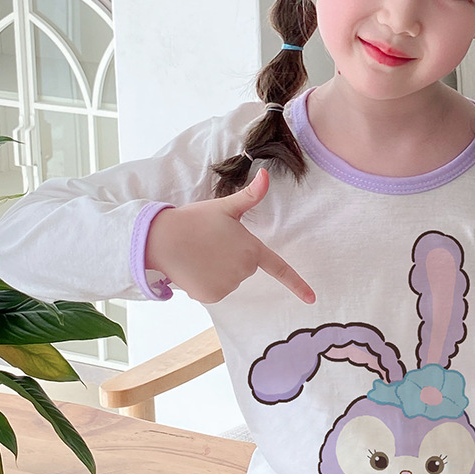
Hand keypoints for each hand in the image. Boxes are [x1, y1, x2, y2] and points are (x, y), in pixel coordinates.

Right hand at [145, 168, 314, 304]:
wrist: (162, 239)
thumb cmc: (194, 220)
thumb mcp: (224, 207)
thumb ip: (250, 196)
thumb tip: (266, 174)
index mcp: (251, 249)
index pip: (279, 268)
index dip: (297, 284)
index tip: (312, 299)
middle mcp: (244, 270)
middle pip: (243, 268)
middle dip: (230, 257)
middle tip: (209, 243)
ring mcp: (228, 285)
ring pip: (227, 280)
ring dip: (216, 270)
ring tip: (198, 254)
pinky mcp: (212, 296)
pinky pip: (213, 290)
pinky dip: (204, 283)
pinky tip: (192, 268)